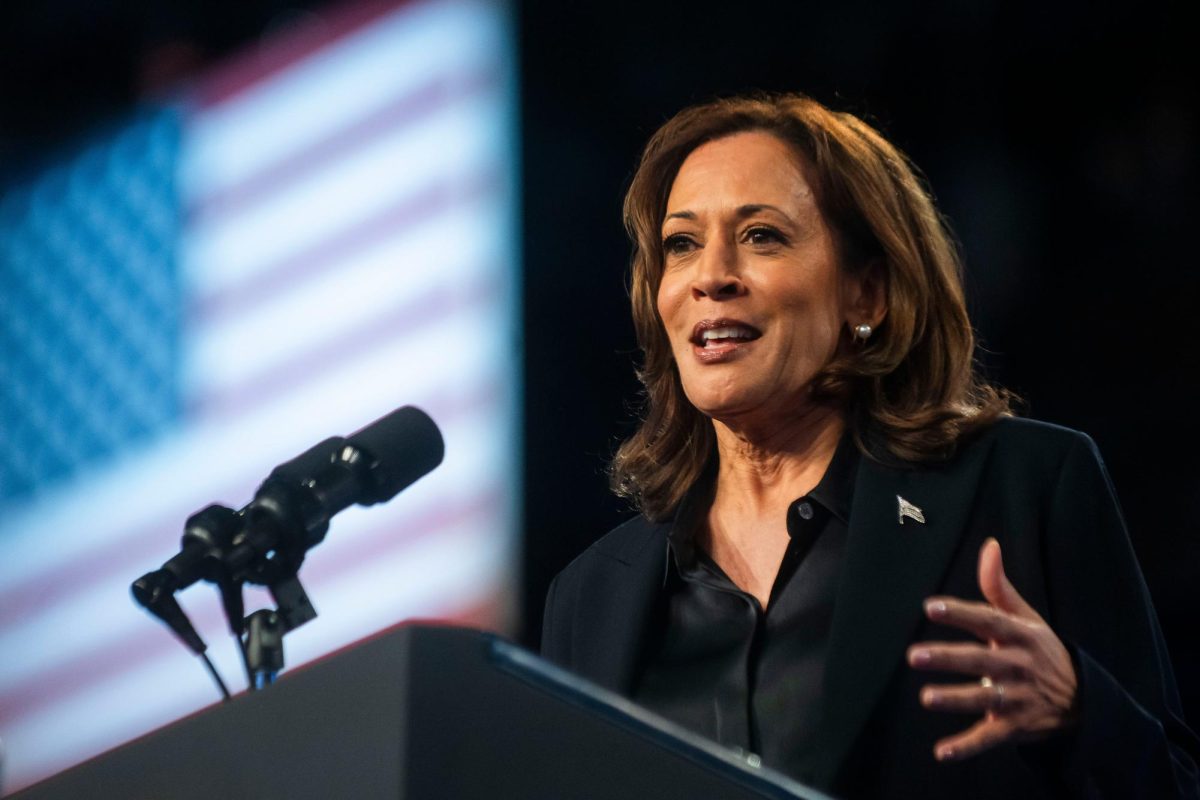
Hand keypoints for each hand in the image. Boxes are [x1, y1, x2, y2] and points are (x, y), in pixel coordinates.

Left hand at [907, 538, 1078, 760]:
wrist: (1083, 700)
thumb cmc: (1040, 650)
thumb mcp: (1026, 618)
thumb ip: (999, 586)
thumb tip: (989, 545)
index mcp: (1020, 636)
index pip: (988, 620)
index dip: (960, 613)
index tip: (930, 607)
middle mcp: (1018, 667)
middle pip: (980, 661)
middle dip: (948, 658)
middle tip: (913, 656)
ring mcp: (1018, 699)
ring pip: (984, 700)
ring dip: (955, 700)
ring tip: (926, 697)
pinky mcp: (1015, 727)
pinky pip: (989, 738)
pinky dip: (967, 747)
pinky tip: (942, 752)